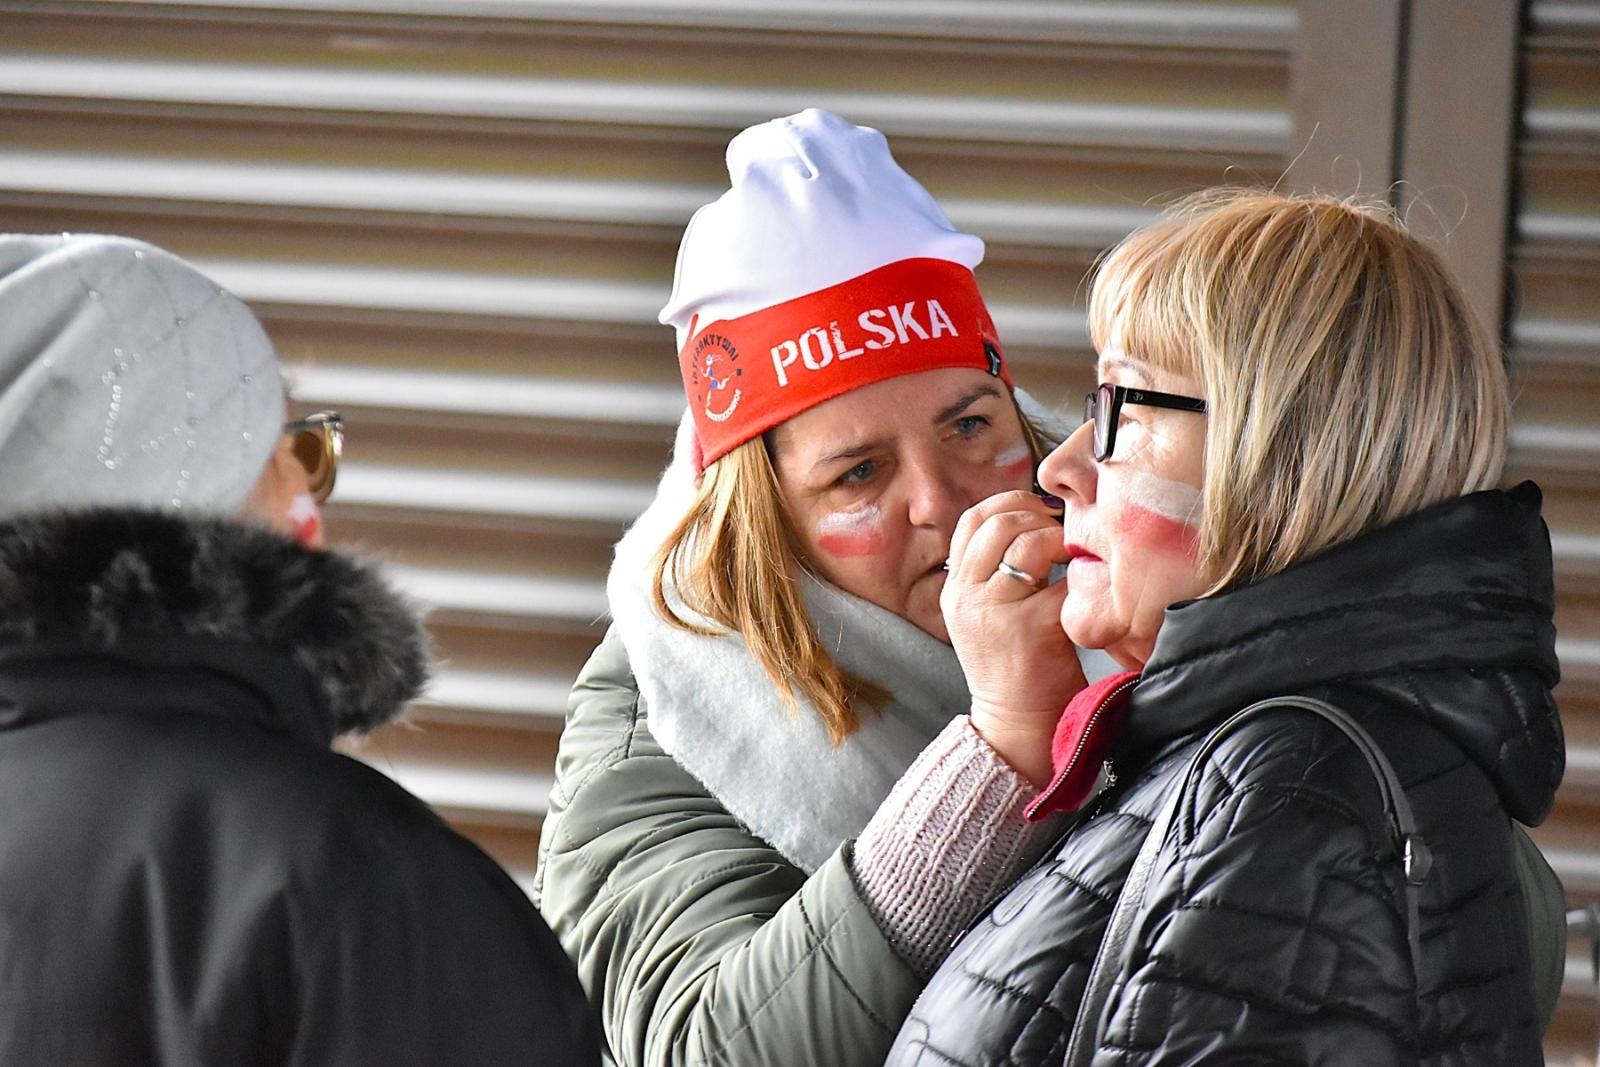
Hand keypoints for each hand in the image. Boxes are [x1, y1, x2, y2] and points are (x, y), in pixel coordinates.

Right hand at [942, 490, 1086, 787]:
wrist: (1016, 728)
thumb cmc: (1015, 671)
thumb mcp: (986, 618)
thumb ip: (995, 576)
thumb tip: (1030, 526)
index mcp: (955, 590)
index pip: (971, 521)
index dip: (1007, 503)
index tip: (1037, 510)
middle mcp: (966, 596)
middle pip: (996, 522)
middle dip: (1036, 516)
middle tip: (1061, 531)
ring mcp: (995, 611)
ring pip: (1025, 542)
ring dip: (1057, 540)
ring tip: (1072, 555)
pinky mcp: (1031, 627)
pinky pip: (1060, 580)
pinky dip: (1078, 577)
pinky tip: (1087, 589)